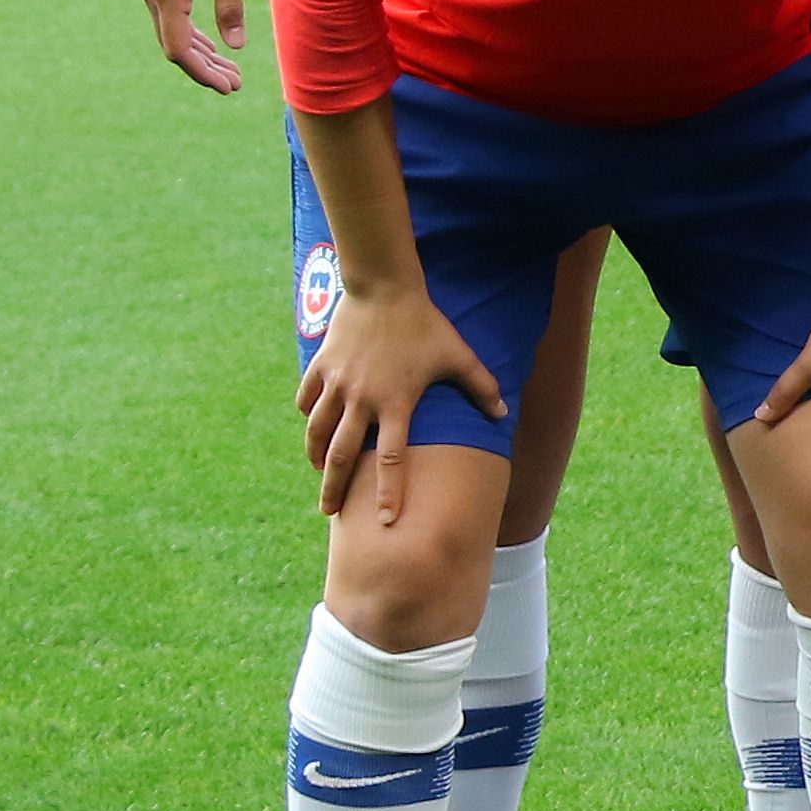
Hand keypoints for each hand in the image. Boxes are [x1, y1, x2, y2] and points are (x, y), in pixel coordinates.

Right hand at [140, 0, 249, 91]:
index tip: (229, 86)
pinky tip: (215, 47)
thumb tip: (235, 47)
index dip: (203, 72)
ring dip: (201, 54)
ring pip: (173, 33)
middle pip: (175, 46)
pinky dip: (193, 35)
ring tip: (231, 72)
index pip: (179, 49)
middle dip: (205, 69)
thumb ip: (230, 7)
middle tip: (237, 85)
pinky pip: (173, 18)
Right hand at [297, 283, 506, 525]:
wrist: (384, 288)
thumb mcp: (457, 354)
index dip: (391, 492)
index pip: (394, 459)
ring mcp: (336, 384)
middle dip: (334, 488)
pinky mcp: (320, 367)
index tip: (387, 522)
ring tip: (319, 471)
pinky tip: (313, 426)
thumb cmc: (425, 324)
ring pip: (318, 431)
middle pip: (343, 456)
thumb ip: (480, 386)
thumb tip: (503, 413)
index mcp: (396, 402)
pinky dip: (309, 416)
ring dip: (317, 455)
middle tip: (328, 511)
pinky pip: (307, 400)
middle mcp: (361, 399)